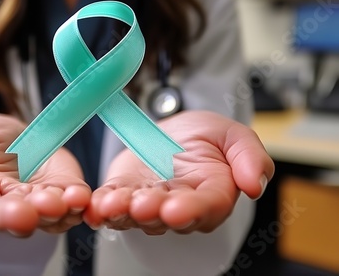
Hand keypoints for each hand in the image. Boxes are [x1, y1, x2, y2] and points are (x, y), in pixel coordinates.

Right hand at [0, 114, 90, 236]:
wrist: (13, 132)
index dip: (0, 217)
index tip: (17, 216)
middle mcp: (12, 206)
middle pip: (23, 218)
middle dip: (37, 214)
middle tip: (48, 206)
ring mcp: (41, 201)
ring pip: (53, 215)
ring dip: (62, 210)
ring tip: (69, 199)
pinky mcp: (64, 189)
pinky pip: (74, 201)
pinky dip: (79, 201)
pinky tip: (81, 195)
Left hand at [84, 110, 273, 234]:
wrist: (174, 132)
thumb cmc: (205, 137)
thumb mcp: (232, 135)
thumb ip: (249, 156)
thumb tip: (254, 185)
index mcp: (212, 193)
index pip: (207, 206)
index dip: (192, 210)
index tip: (176, 209)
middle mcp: (180, 205)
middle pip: (168, 216)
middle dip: (154, 213)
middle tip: (142, 207)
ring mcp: (150, 202)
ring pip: (136, 215)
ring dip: (123, 212)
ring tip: (112, 204)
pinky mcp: (124, 194)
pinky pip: (113, 203)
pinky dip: (102, 207)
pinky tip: (93, 207)